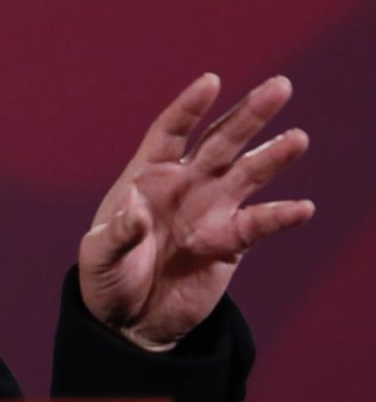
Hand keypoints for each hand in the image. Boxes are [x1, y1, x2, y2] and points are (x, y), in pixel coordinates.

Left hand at [79, 74, 313, 350]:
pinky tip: (302, 208)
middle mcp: (185, 185)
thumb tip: (137, 213)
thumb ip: (118, 232)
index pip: (170, 131)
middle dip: (248, 115)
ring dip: (272, 156)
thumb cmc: (106, 278)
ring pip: (247, 174)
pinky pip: (258, 224)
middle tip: (279, 87)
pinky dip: (280, 217)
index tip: (211, 81)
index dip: (189, 107)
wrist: (129, 320)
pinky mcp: (229, 242)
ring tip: (297, 138)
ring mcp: (211, 210)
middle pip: (220, 141)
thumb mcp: (99, 255)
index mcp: (147, 176)